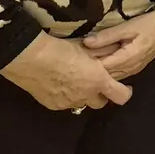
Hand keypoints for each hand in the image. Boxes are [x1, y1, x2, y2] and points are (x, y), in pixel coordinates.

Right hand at [0, 33, 134, 110]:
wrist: (30, 58)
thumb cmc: (60, 49)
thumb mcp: (86, 48)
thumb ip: (103, 53)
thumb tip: (115, 50)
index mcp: (98, 81)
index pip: (121, 96)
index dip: (124, 92)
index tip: (123, 87)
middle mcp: (85, 96)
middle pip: (100, 103)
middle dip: (100, 94)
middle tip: (94, 82)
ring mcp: (68, 103)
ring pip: (81, 103)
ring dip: (81, 95)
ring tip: (73, 81)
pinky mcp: (53, 105)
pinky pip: (64, 103)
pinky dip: (65, 96)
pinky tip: (57, 84)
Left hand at [82, 0, 154, 79]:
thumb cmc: (149, 25)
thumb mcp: (127, 27)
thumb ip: (107, 36)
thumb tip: (86, 43)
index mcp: (127, 58)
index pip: (102, 67)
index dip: (87, 65)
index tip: (73, 60)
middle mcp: (130, 69)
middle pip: (105, 76)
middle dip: (90, 71)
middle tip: (74, 64)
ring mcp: (132, 70)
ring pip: (110, 77)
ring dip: (98, 72)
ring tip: (82, 66)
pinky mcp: (133, 68)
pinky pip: (116, 73)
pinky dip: (106, 71)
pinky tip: (97, 65)